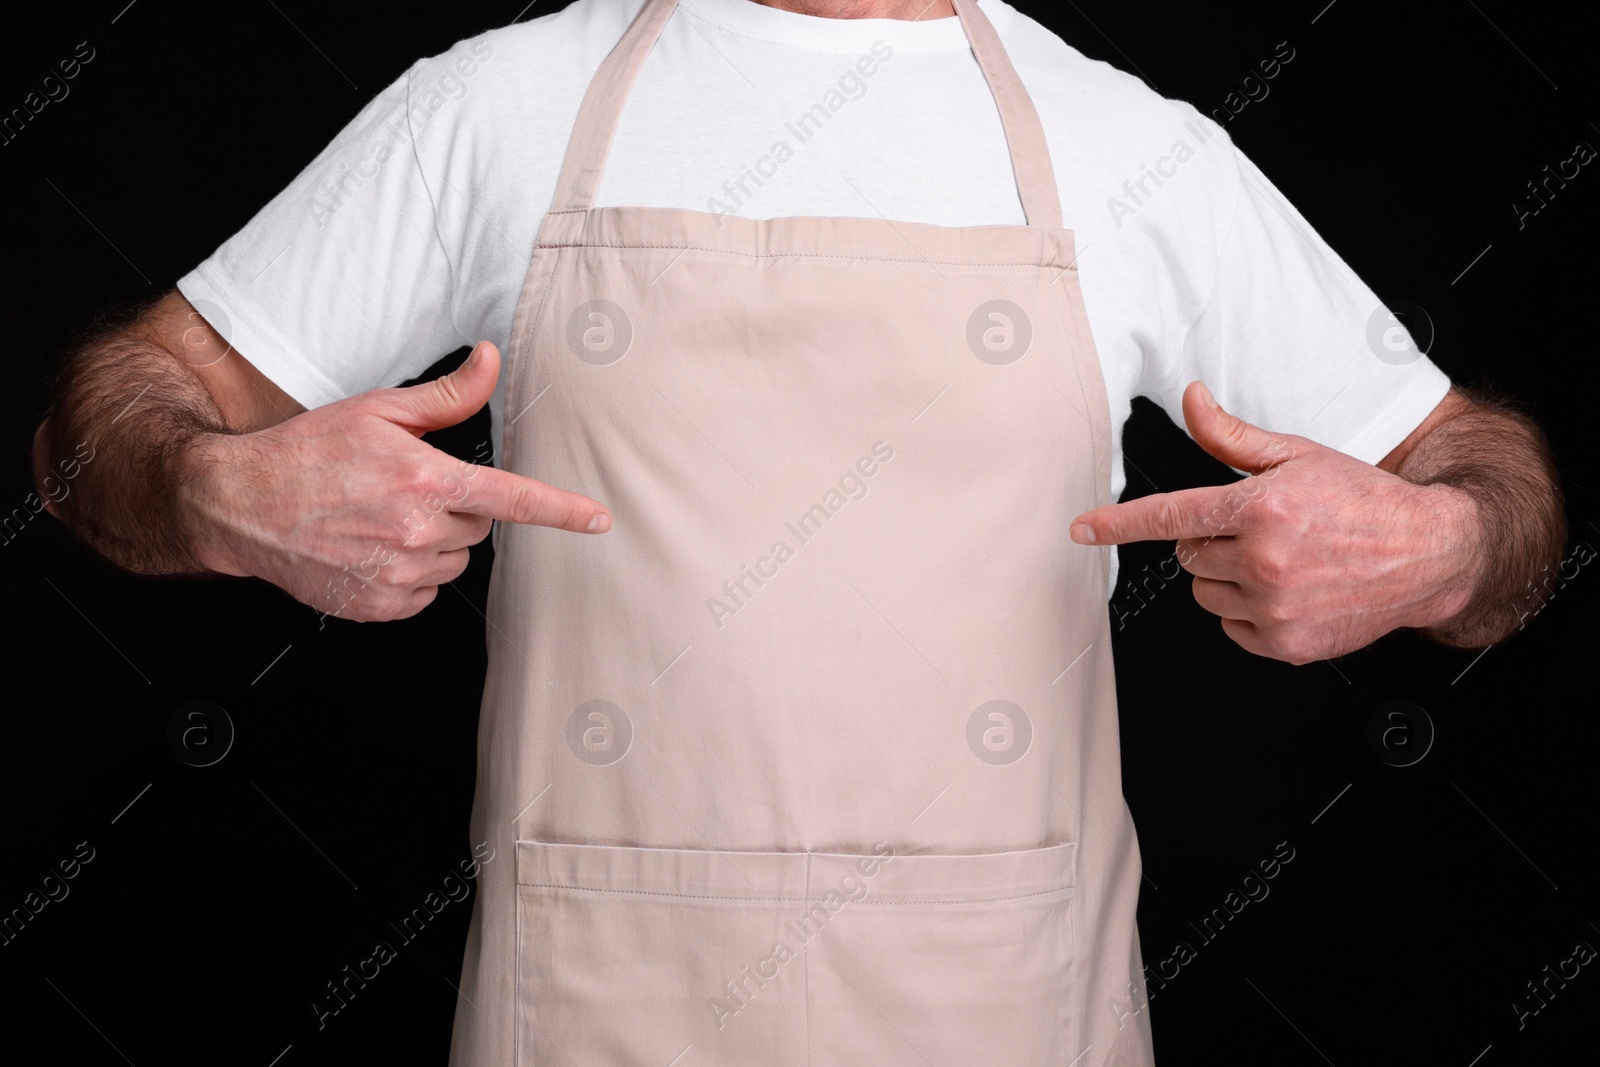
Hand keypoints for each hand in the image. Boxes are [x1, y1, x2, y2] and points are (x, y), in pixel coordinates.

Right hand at [179, 341, 610, 621]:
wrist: (238, 502)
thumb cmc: (306, 452)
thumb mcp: (378, 410)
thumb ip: (447, 396)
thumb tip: (492, 361)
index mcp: (427, 481)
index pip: (513, 499)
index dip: (562, 511)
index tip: (598, 520)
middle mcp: (417, 531)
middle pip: (479, 527)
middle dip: (456, 508)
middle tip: (404, 490)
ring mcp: (398, 573)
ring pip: (454, 561)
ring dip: (433, 543)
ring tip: (379, 520)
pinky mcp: (379, 604)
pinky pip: (423, 593)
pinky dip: (408, 575)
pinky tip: (370, 549)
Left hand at [1069, 382, 1477, 662]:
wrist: (1428, 552)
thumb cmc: (1362, 500)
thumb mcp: (1297, 456)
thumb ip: (1231, 437)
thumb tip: (1191, 398)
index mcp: (1260, 507)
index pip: (1169, 515)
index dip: (1117, 523)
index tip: (1080, 530)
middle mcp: (1264, 559)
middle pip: (1188, 555)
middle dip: (1212, 541)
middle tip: (1262, 531)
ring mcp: (1275, 606)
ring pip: (1206, 593)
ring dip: (1228, 578)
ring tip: (1282, 561)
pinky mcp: (1286, 642)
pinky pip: (1231, 627)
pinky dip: (1249, 612)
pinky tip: (1290, 591)